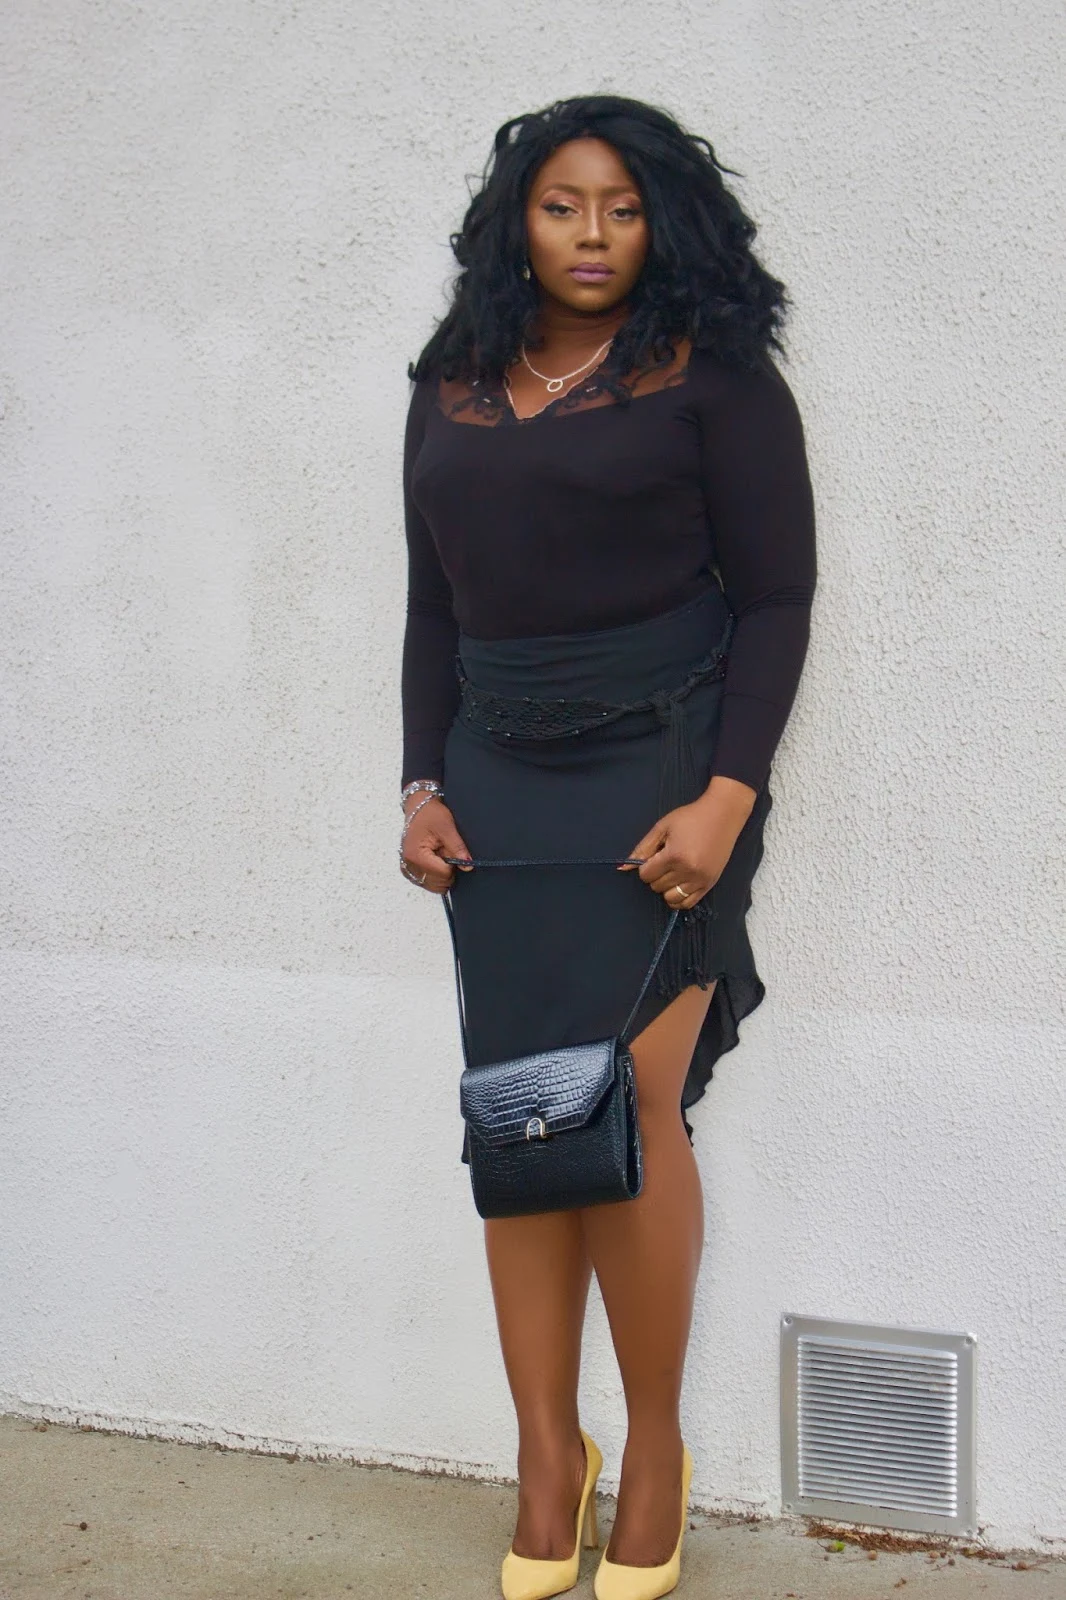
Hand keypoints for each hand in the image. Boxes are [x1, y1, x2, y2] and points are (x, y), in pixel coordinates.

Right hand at [400, 795, 473, 893]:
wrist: (418, 807)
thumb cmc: (430, 813)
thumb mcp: (447, 827)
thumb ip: (457, 848)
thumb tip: (468, 866)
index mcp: (416, 855)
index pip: (442, 874)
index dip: (453, 866)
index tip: (454, 853)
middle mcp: (408, 865)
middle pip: (437, 883)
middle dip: (447, 871)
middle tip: (446, 852)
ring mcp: (407, 869)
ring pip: (433, 885)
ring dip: (441, 873)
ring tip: (440, 854)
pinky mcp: (409, 869)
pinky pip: (427, 881)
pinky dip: (435, 874)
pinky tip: (435, 859)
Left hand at [619, 776, 757, 909]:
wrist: (723, 814)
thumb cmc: (690, 817)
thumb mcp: (663, 827)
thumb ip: (642, 848)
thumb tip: (623, 868)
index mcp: (674, 855)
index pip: (646, 875)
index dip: (645, 866)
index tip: (655, 856)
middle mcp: (688, 871)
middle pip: (657, 887)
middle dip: (656, 875)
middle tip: (665, 860)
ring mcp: (700, 880)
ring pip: (670, 898)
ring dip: (666, 888)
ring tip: (673, 873)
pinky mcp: (710, 884)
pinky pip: (688, 904)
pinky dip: (679, 898)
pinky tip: (679, 884)